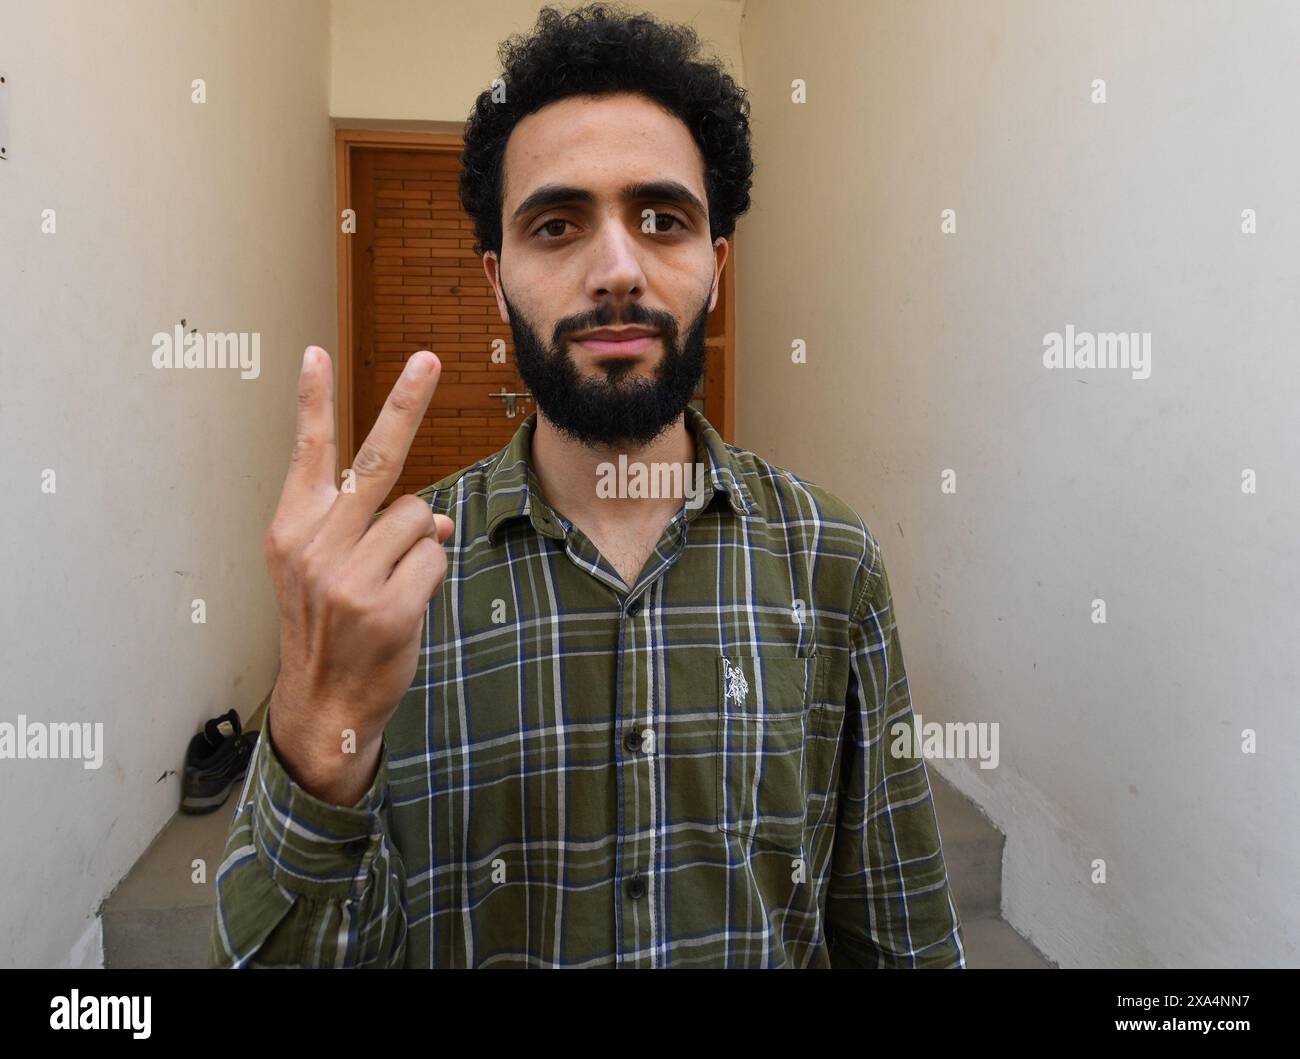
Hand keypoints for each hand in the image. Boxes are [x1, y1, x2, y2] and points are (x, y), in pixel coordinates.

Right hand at [263, 346, 452, 804]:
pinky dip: (431, 577)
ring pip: (419, 516)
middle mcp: (315, 546)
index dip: (313, 401)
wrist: (322, 703)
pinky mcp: (386, 606)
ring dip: (420, 544)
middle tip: (428, 359)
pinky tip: (404, 606)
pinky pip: (434, 559)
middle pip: (377, 460)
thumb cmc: (327, 628)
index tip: (316, 353)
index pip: (307, 453)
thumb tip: (434, 515)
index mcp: (291, 530)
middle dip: (406, 403)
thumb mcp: (320, 571)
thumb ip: (363, 529)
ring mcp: (349, 576)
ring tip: (392, 583)